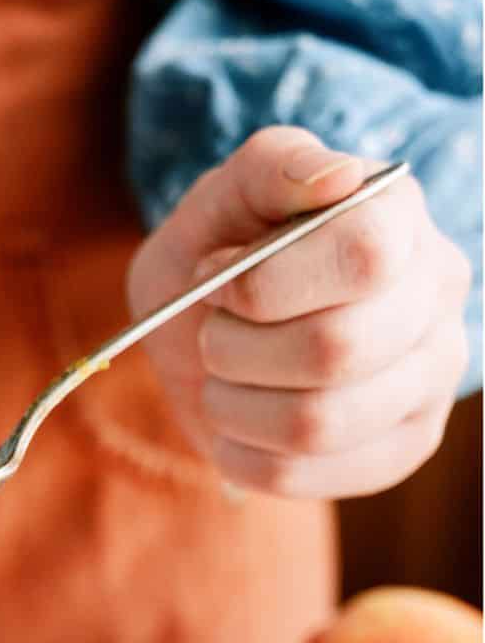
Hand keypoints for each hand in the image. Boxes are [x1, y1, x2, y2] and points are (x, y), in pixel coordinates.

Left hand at [128, 126, 470, 497]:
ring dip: (232, 405)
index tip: (215, 278)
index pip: (363, 256)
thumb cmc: (222, 255)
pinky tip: (236, 422)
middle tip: (212, 335)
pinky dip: (238, 453)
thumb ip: (274, 167)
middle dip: (236, 349)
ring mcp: (430, 381)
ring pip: (316, 424)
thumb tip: (335, 179)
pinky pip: (300, 475)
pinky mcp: (400, 450)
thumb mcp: (225, 197)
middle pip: (336, 350)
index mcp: (399, 218)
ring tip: (220, 379)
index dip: (266, 284)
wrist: (206, 334)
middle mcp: (436, 297)